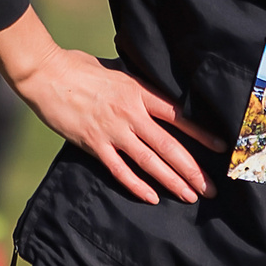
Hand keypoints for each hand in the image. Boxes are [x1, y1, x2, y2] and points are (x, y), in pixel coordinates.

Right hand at [0, 7, 219, 204]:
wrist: (46, 74)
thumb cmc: (78, 67)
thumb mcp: (116, 70)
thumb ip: (135, 86)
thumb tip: (151, 93)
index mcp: (139, 92)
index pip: (178, 116)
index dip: (200, 133)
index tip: (219, 147)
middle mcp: (131, 113)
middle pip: (169, 145)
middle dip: (192, 169)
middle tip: (210, 188)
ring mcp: (112, 130)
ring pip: (149, 161)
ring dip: (172, 181)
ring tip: (190, 196)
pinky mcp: (93, 144)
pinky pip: (119, 170)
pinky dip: (136, 185)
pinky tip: (152, 198)